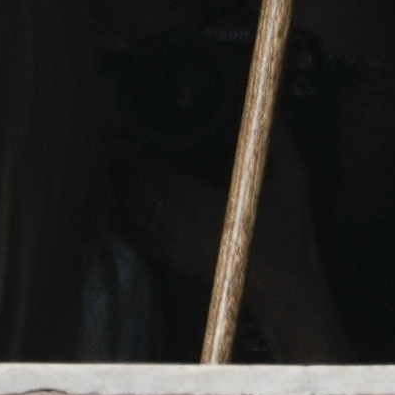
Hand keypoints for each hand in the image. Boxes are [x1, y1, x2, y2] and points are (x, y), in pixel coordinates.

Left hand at [115, 127, 354, 361]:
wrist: (285, 288)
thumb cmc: (290, 234)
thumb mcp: (294, 184)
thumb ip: (280, 143)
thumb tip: (271, 106)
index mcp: (206, 204)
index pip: (157, 172)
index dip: (134, 149)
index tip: (119, 126)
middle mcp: (183, 225)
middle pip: (137, 188)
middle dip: (118, 161)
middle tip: (102, 135)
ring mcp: (175, 245)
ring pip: (131, 211)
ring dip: (115, 185)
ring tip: (100, 159)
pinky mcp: (173, 259)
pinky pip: (136, 235)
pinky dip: (120, 216)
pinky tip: (108, 199)